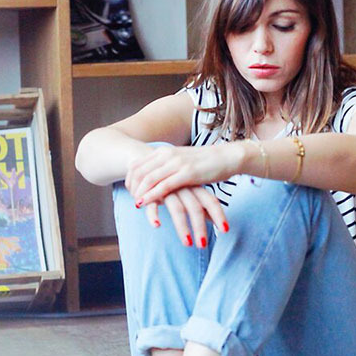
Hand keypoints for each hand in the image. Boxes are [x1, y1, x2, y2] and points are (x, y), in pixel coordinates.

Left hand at [126, 143, 240, 206]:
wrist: (227, 157)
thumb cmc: (205, 162)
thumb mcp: (181, 161)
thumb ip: (167, 167)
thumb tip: (155, 177)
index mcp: (164, 151)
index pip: (137, 164)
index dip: (129, 178)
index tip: (128, 190)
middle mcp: (167, 155)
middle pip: (139, 171)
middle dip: (131, 187)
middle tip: (130, 199)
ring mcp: (177, 163)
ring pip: (149, 179)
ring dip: (139, 193)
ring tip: (135, 204)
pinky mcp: (187, 174)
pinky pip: (164, 186)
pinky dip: (152, 196)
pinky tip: (146, 203)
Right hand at [143, 186, 227, 247]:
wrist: (147, 162)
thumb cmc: (172, 182)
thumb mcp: (189, 190)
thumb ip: (201, 204)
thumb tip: (214, 219)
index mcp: (194, 187)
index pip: (210, 201)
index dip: (218, 215)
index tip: (225, 230)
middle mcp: (183, 187)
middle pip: (195, 208)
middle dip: (200, 227)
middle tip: (203, 245)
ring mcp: (167, 189)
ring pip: (177, 209)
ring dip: (183, 227)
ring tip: (188, 244)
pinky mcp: (150, 192)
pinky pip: (152, 204)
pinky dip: (154, 215)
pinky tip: (157, 225)